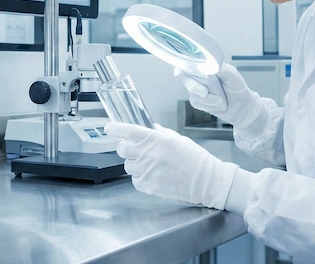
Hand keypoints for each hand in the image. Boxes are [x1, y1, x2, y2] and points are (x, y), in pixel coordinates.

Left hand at [105, 122, 237, 208]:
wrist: (206, 181)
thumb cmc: (195, 158)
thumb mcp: (177, 139)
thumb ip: (159, 133)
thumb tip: (148, 128)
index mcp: (156, 139)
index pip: (128, 131)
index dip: (115, 129)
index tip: (109, 128)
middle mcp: (148, 154)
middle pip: (122, 149)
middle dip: (124, 147)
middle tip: (131, 148)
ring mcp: (147, 171)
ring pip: (127, 166)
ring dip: (134, 163)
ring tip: (148, 164)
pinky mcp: (149, 185)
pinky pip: (135, 180)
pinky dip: (140, 177)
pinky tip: (152, 175)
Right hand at [177, 63, 263, 128]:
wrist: (243, 107)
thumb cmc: (238, 88)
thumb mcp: (233, 76)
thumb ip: (221, 69)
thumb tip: (211, 64)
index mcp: (206, 66)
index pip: (189, 63)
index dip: (180, 67)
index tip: (179, 72)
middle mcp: (200, 76)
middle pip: (186, 79)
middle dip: (195, 87)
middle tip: (205, 92)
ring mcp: (198, 89)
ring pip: (192, 93)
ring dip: (207, 99)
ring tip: (221, 100)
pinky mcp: (199, 101)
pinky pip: (196, 103)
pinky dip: (207, 105)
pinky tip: (217, 105)